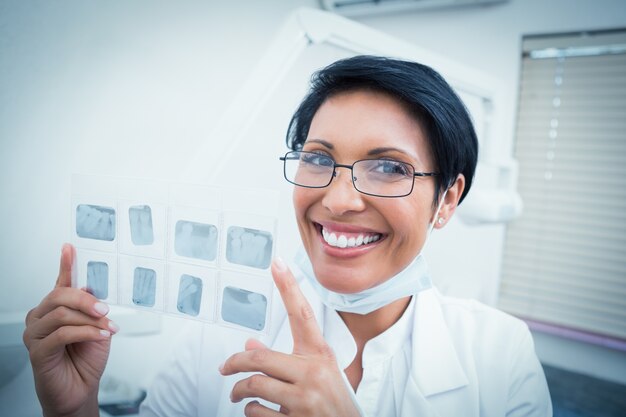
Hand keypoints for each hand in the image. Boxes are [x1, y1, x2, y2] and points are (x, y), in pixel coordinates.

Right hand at [23, 244, 116, 416]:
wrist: (80, 389)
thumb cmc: (86, 359)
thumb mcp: (97, 327)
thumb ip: (93, 308)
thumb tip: (91, 288)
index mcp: (56, 308)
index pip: (60, 282)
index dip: (65, 264)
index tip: (69, 247)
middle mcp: (41, 317)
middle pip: (59, 296)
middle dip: (86, 300)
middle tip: (105, 309)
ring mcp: (35, 334)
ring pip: (61, 314)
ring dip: (90, 320)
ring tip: (108, 328)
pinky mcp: (37, 351)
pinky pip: (62, 334)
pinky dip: (86, 332)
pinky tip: (101, 335)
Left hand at [220, 258, 360, 416]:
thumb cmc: (334, 405)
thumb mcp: (317, 376)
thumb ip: (286, 360)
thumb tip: (250, 344)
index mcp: (321, 357)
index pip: (303, 315)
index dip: (289, 287)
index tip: (277, 263)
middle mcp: (314, 374)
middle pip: (260, 357)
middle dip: (235, 363)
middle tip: (225, 368)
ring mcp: (305, 400)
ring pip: (255, 385)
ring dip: (239, 390)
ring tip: (237, 394)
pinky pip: (257, 412)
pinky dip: (251, 411)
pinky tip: (256, 411)